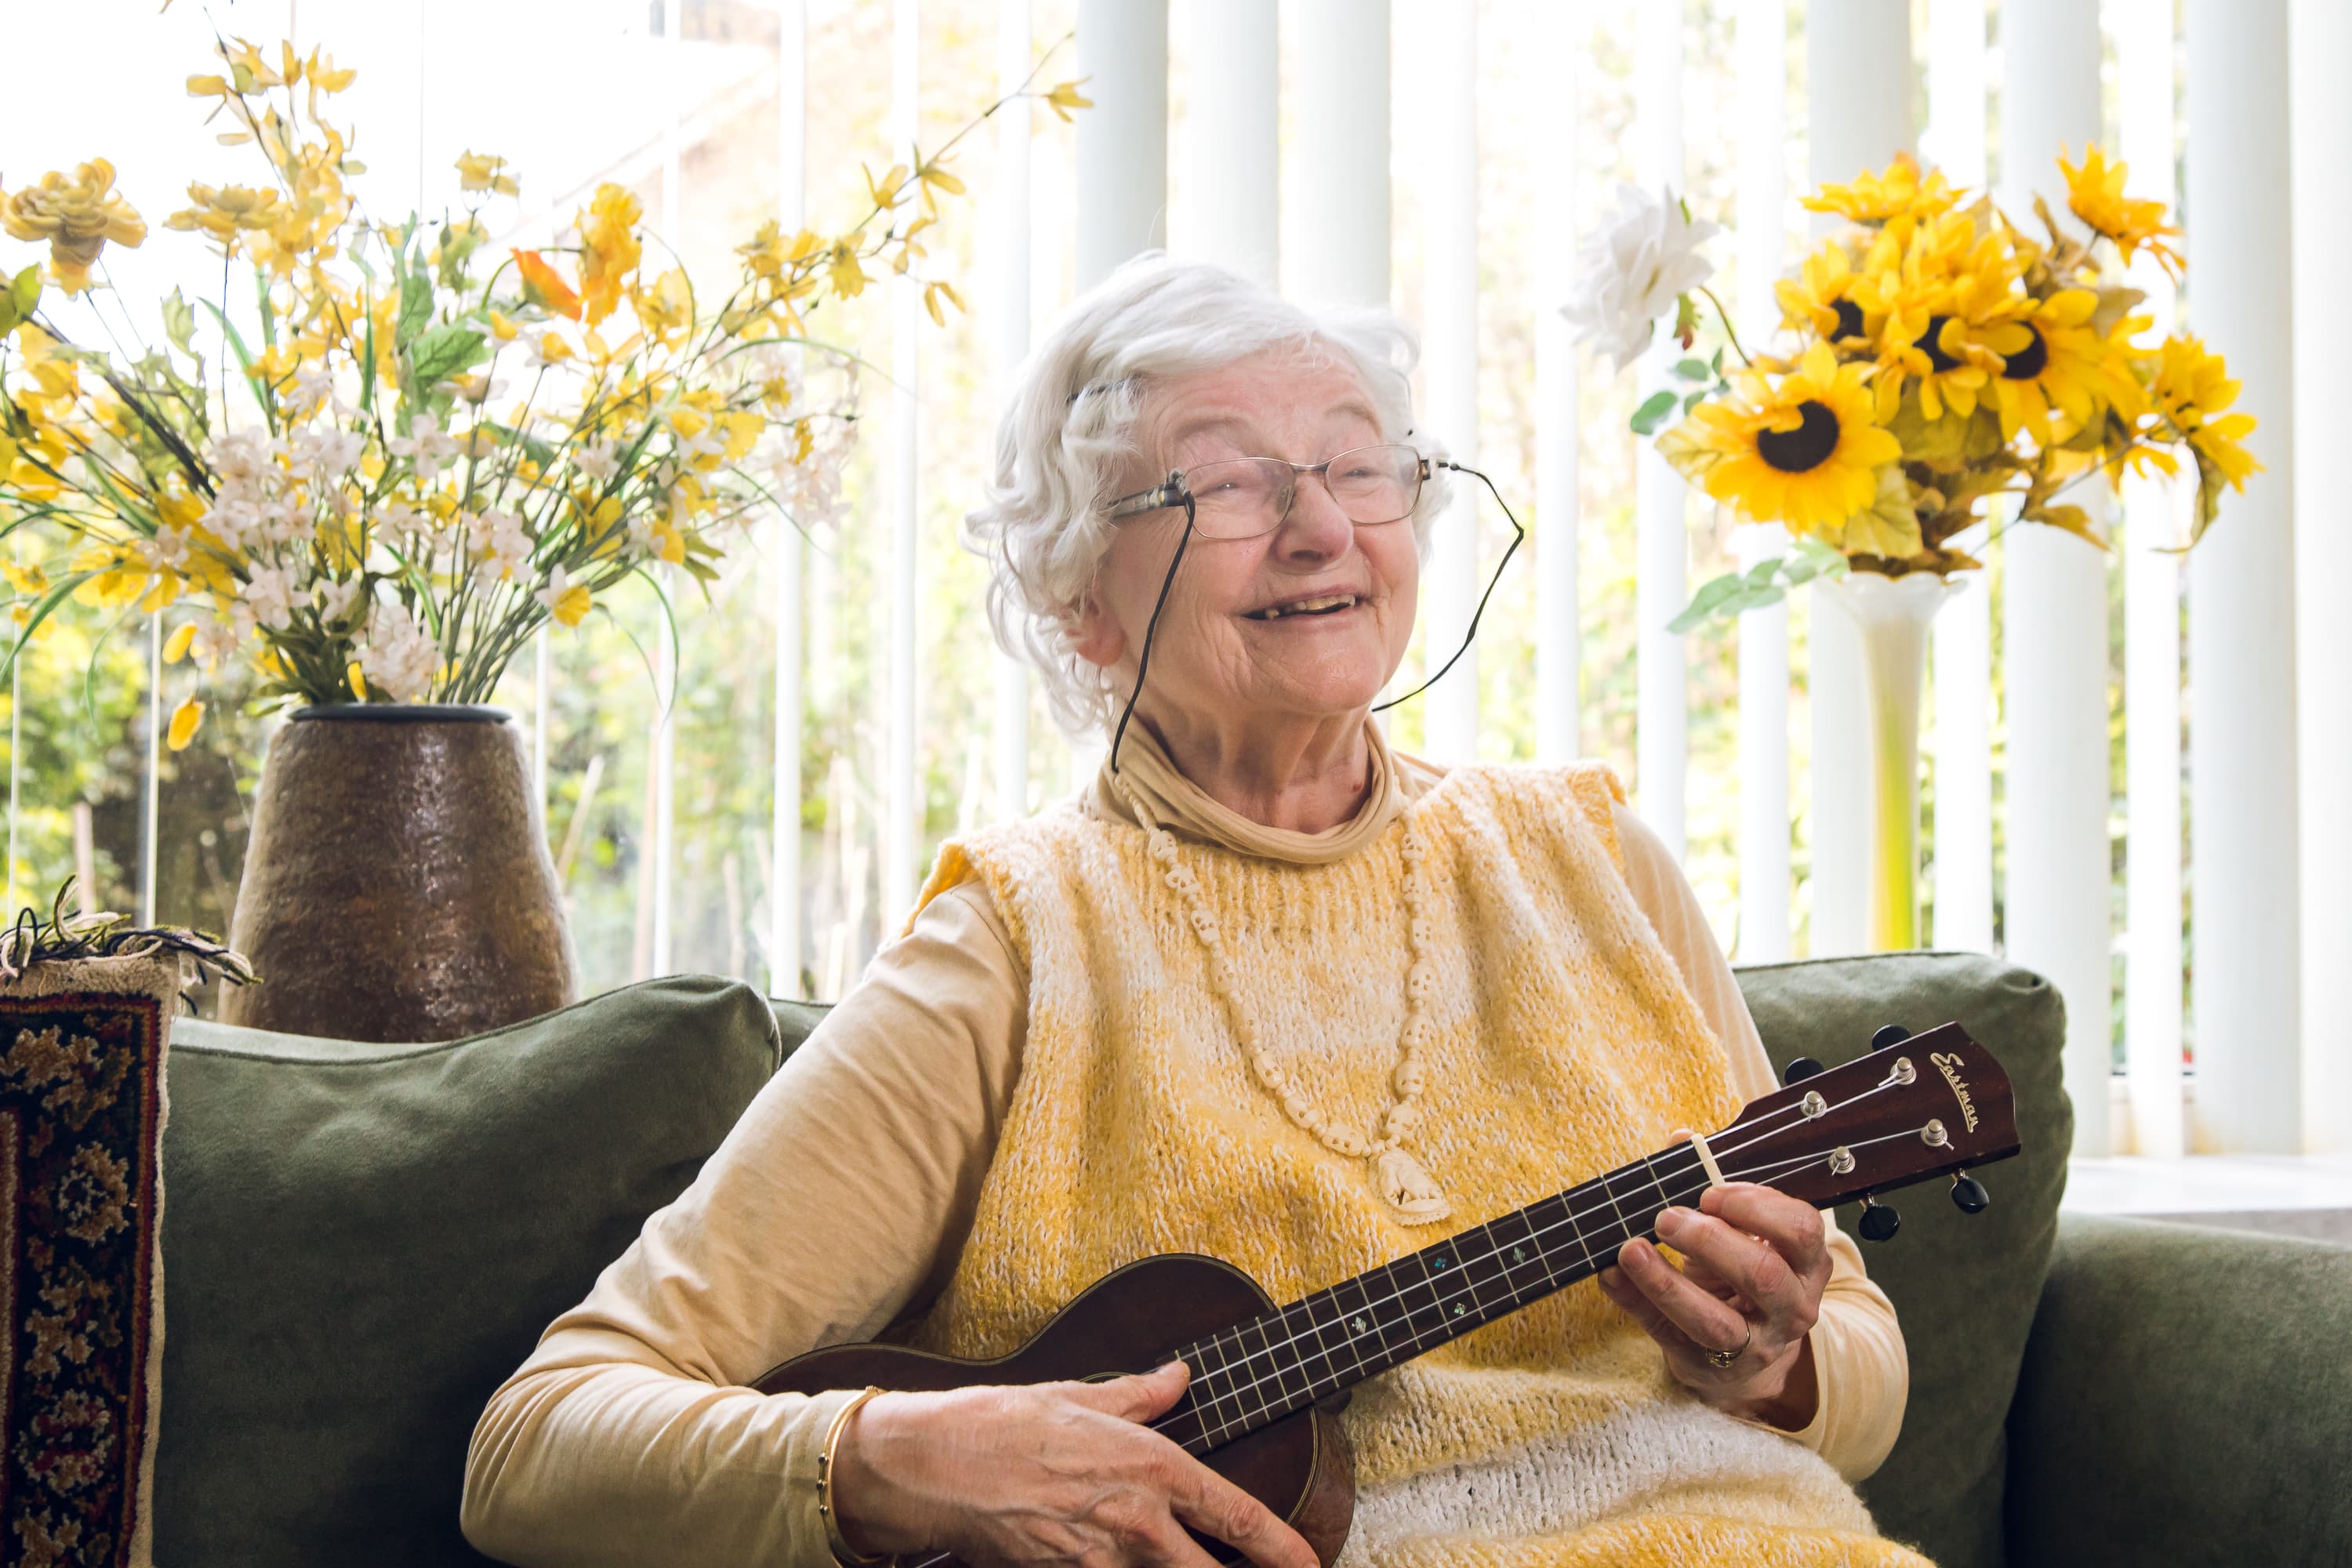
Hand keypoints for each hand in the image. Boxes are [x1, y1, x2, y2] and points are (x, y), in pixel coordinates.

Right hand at [827, 1360, 1319, 1567]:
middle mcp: (1136, 1525)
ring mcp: (1101, 1564)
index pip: (1237, 1517)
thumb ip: (1140, 1394)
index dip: (1283, 1549)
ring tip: (1181, 1564)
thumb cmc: (1000, 1425)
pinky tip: (1120, 1567)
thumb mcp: (1080, 1396)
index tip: (1311, 1564)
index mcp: (1150, 1468)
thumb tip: (1179, 1376)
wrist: (931, 1469)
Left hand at [1596, 1180, 1828, 1429]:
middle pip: (1763, 1275)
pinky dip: (1635, 1302)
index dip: (1758, 1208)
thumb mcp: (1742, 1232)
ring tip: (1631, 1248)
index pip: (1802, 1231)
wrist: (1747, 1352)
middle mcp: (1792, 1306)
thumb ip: (1714, 1185)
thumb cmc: (1741, 1271)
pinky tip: (1610, 1274)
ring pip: (1717, 1322)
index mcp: (1806, 1262)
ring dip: (1669, 1283)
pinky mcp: (1710, 1365)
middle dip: (1710, 1241)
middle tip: (1666, 1217)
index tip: (1711, 1192)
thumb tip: (1682, 1139)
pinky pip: (1669, 1335)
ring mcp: (1754, 1343)